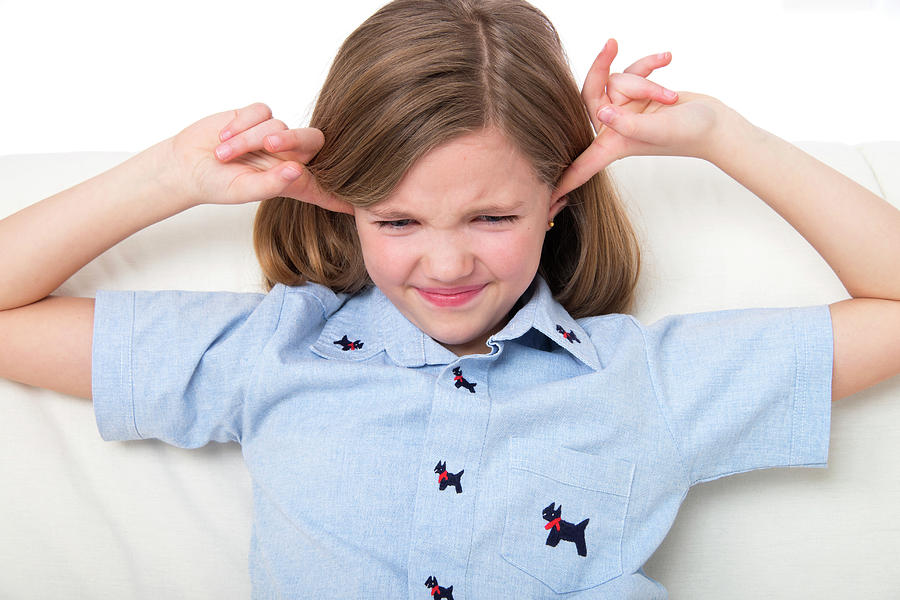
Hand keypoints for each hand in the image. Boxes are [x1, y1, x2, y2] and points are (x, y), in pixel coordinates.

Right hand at [166, 103, 352, 213]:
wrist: (187, 164)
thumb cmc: (217, 184)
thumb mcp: (244, 190)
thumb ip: (271, 184)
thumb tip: (297, 170)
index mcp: (292, 181)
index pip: (325, 186)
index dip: (344, 192)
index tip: (363, 201)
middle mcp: (288, 156)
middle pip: (313, 140)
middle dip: (291, 139)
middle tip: (269, 145)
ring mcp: (274, 134)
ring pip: (278, 124)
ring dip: (248, 138)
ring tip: (224, 154)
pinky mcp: (257, 116)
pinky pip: (261, 111)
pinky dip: (241, 123)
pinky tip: (224, 137)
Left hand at [554, 40, 724, 199]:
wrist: (716, 123)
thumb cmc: (693, 134)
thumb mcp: (659, 129)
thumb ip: (629, 122)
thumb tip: (601, 112)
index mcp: (613, 145)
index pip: (581, 164)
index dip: (564, 180)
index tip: (548, 199)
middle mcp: (614, 128)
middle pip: (591, 96)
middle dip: (602, 71)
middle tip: (610, 44)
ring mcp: (626, 111)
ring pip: (620, 80)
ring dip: (646, 80)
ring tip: (670, 95)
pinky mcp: (638, 96)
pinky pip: (635, 71)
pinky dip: (650, 65)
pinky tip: (667, 59)